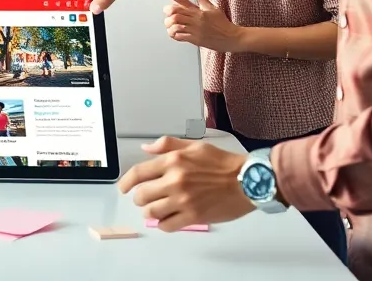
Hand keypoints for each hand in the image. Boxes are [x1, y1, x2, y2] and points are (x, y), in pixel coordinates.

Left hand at [117, 137, 254, 230]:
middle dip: (140, 198)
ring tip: (156, 210)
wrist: (248, 180)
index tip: (123, 188)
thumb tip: (145, 148)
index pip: (138, 173)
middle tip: (146, 199)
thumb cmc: (223, 163)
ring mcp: (183, 200)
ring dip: (150, 212)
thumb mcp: (194, 146)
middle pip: (141, 195)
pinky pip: (167, 225)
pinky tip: (168, 219)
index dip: (126, 182)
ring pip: (152, 212)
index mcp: (173, 161)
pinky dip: (164, 224)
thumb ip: (168, 145)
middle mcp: (175, 180)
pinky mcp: (193, 217)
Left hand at [164, 0, 241, 52]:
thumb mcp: (214, 9)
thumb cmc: (223, 23)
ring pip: (177, 26)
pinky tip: (175, 35)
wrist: (232, 37)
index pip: (181, 6)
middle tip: (167, 19)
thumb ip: (203, 1)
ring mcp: (196, 30)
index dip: (170, 7)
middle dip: (168, 17)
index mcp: (199, 11)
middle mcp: (196, 20)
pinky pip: (181, 37)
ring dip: (170, 27)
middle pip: (176, 16)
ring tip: (170, 28)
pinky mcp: (196, 40)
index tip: (166, 8)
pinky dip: (174, 35)